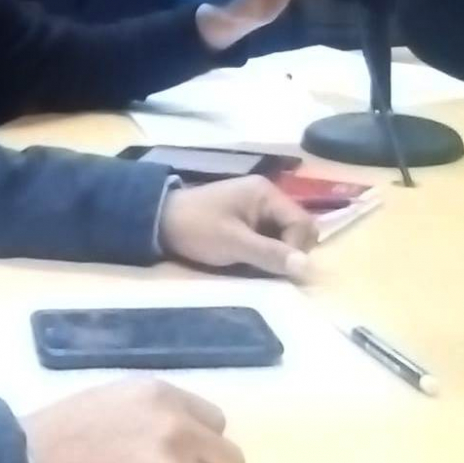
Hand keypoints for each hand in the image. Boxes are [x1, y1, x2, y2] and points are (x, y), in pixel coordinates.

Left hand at [158, 174, 316, 278]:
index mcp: (266, 194)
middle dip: (288, 252)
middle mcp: (266, 197)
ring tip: (257, 267)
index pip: (303, 224)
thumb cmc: (196, 227)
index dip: (296, 249)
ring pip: (283, 237)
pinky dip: (263, 253)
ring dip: (275, 255)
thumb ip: (269, 254)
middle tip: (268, 269)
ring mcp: (255, 209)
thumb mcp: (233, 243)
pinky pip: (267, 239)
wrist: (156, 221)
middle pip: (297, 230)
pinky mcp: (245, 222)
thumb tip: (308, 268)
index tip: (278, 268)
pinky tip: (249, 262)